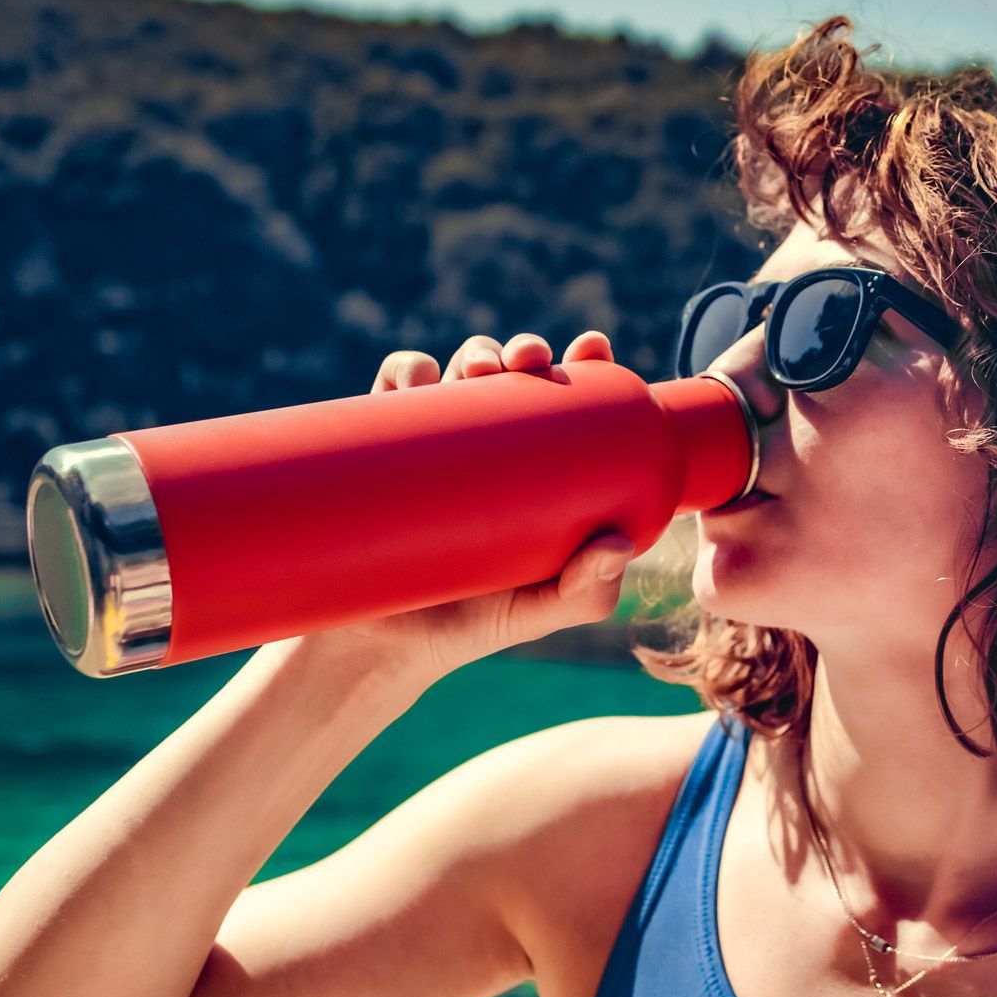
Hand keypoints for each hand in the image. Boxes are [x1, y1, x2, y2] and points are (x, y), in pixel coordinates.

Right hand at [303, 331, 636, 682]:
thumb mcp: (540, 611)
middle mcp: (486, 446)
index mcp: (535, 466)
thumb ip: (587, 592)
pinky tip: (417, 378)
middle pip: (511, 375)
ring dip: (473, 352)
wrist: (383, 648)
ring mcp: (434, 446)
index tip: (592, 347)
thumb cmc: (475, 625)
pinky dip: (405, 373)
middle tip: (529, 360)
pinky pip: (390, 396)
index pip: (565, 400)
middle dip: (523, 350)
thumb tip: (616, 545)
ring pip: (456, 374)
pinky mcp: (380, 453)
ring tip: (480, 369)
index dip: (583, 364)